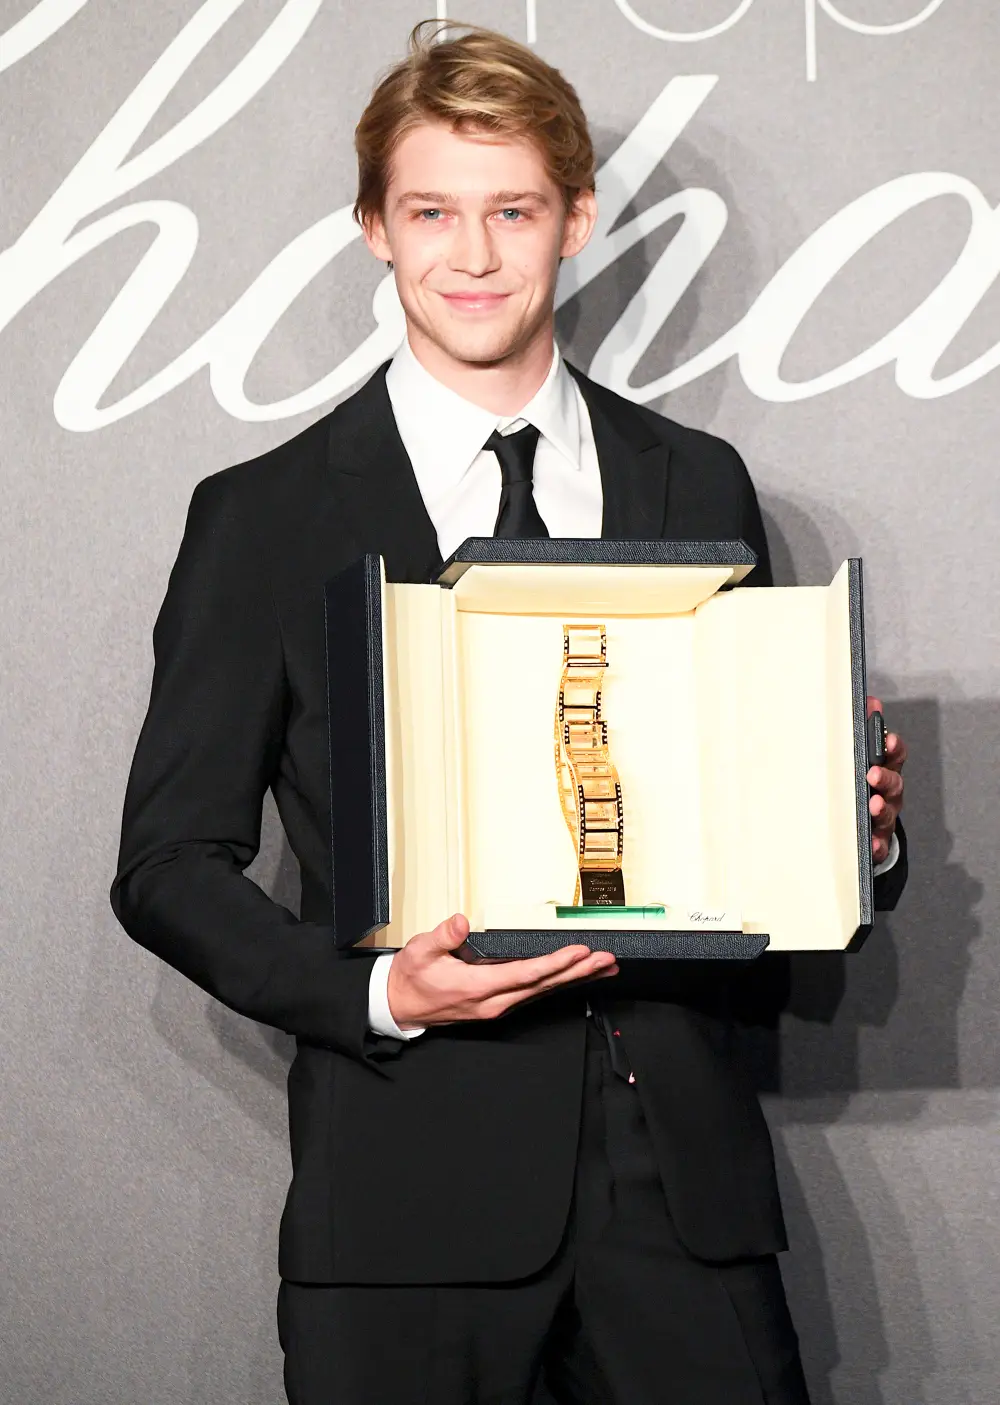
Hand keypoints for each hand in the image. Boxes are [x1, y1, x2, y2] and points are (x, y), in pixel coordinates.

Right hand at [386, 913, 617, 1029]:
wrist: (401, 1005)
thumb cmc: (413, 979)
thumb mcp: (419, 952)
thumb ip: (442, 937)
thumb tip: (460, 922)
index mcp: (479, 989)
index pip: (526, 974)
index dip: (555, 963)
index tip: (579, 951)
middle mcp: (495, 1002)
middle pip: (545, 985)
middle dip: (578, 972)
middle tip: (606, 959)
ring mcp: (499, 1006)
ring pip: (545, 991)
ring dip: (575, 979)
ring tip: (603, 967)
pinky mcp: (500, 1004)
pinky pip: (536, 993)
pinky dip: (560, 983)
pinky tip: (576, 976)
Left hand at [866, 695, 905, 864]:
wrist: (863, 824)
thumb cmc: (861, 782)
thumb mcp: (861, 755)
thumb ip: (865, 729)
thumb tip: (869, 701)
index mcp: (885, 769)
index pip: (894, 755)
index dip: (893, 747)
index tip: (888, 739)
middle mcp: (889, 793)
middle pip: (894, 784)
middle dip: (886, 777)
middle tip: (873, 773)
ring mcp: (884, 818)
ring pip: (887, 813)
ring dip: (881, 807)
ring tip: (873, 804)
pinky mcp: (876, 841)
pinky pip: (878, 845)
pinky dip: (876, 845)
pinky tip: (871, 844)